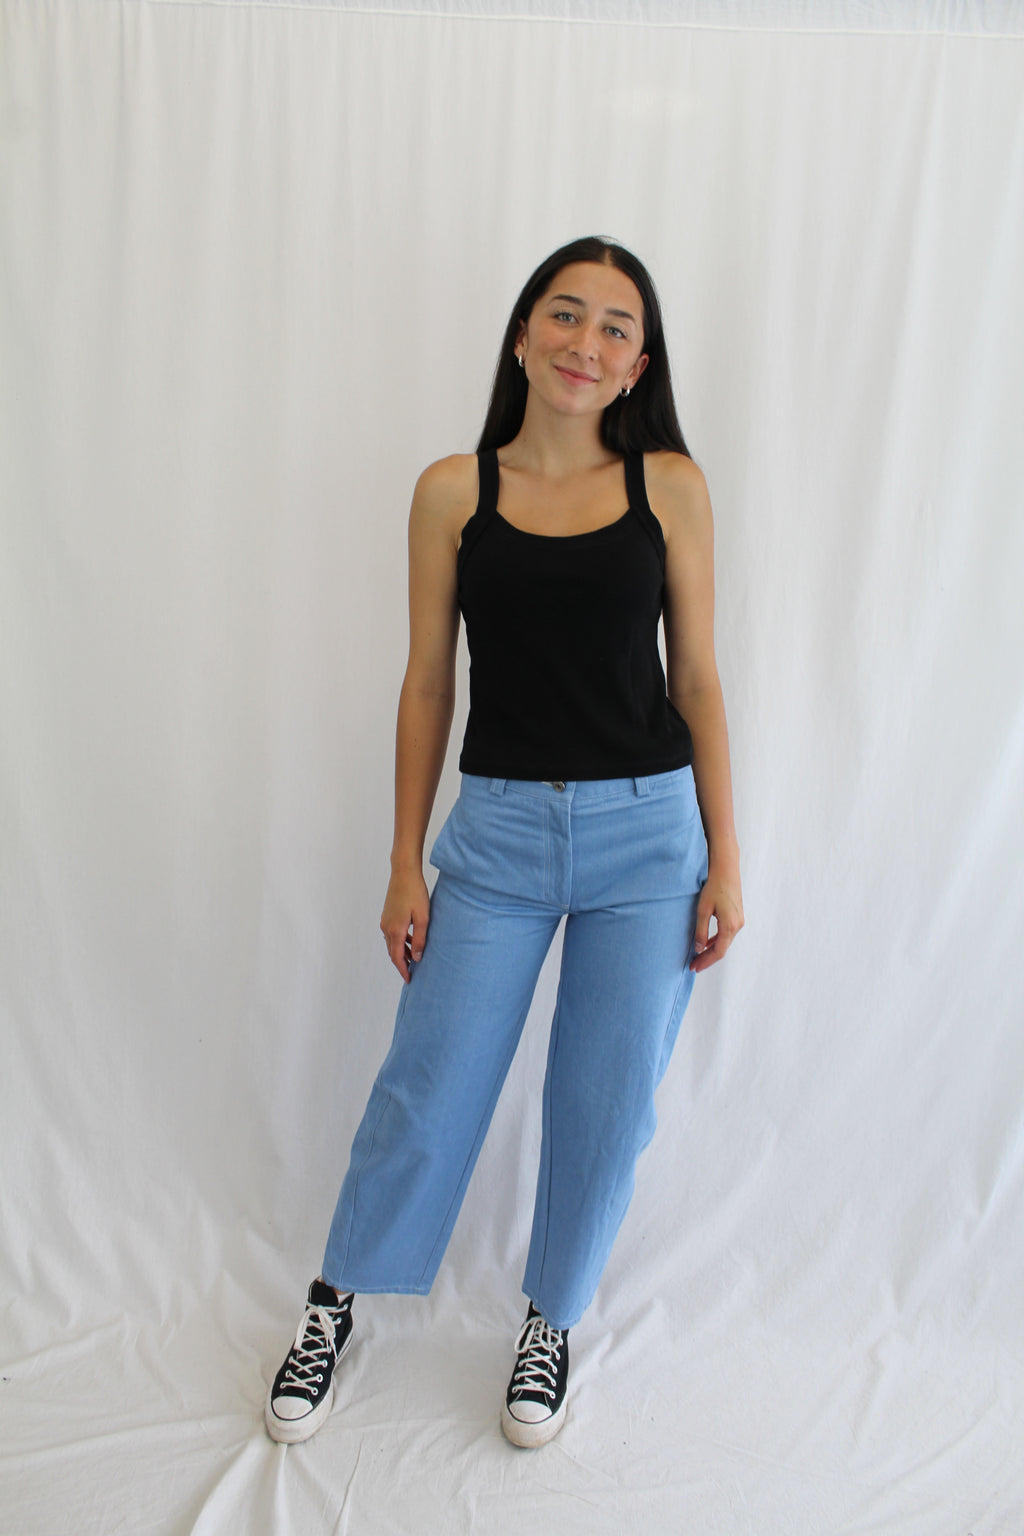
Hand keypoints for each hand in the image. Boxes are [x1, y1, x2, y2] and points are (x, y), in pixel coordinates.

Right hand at [380, 867, 430, 982]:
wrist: (404, 872)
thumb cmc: (416, 893)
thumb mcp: (423, 918)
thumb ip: (420, 939)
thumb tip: (418, 958)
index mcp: (395, 930)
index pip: (397, 957)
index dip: (403, 970)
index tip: (409, 980)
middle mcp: (386, 927)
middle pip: (393, 952)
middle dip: (402, 963)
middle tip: (412, 973)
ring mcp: (385, 920)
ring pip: (392, 943)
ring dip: (402, 952)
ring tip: (415, 958)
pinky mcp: (387, 914)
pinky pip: (392, 933)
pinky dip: (400, 941)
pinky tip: (410, 940)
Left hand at [690, 860, 743, 972]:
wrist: (726, 869)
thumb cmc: (713, 887)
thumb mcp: (703, 909)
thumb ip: (701, 931)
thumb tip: (699, 948)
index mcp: (730, 925)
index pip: (718, 952)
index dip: (706, 961)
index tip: (694, 967)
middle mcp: (737, 925)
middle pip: (722, 949)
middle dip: (707, 958)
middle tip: (693, 966)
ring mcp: (739, 921)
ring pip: (724, 942)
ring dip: (711, 950)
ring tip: (697, 957)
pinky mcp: (737, 916)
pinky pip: (726, 934)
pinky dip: (716, 941)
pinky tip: (706, 943)